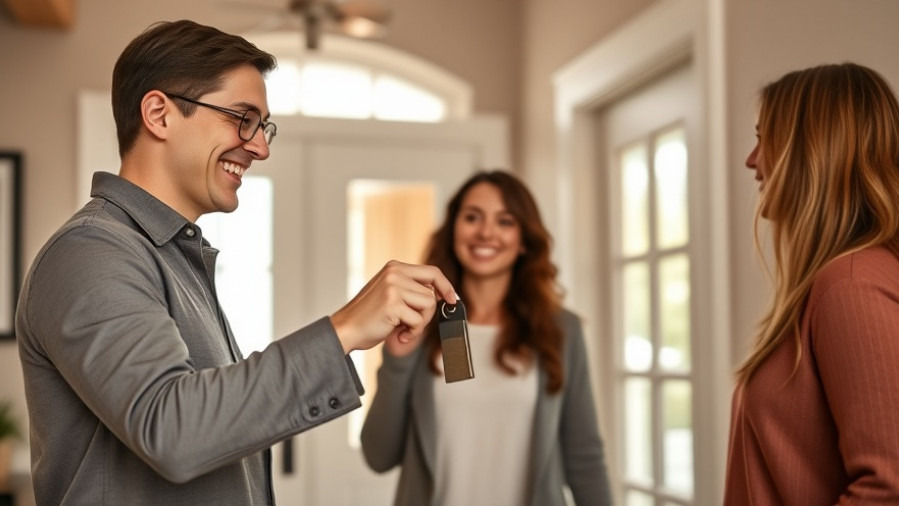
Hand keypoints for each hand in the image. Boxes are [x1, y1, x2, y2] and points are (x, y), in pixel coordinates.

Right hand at [330, 260, 457, 353]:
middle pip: (432, 292)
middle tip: (415, 324)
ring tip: (402, 328)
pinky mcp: (392, 304)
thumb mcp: (390, 294)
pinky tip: (398, 334)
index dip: (445, 286)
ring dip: (419, 323)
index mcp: (394, 267)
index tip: (452, 299)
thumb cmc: (368, 316)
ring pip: (428, 305)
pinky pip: (418, 321)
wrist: (345, 329)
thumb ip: (411, 290)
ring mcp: (393, 287)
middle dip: (428, 312)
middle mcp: (394, 273)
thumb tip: (442, 295)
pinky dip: (412, 332)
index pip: (431, 271)